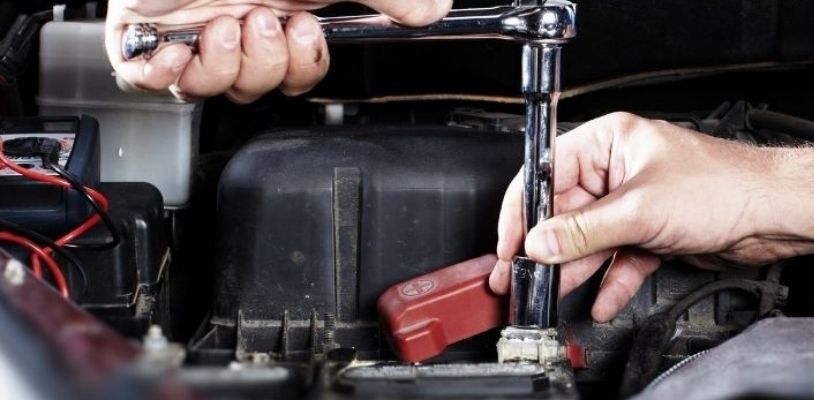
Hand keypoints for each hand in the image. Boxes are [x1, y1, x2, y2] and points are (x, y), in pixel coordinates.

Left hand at [105, 0, 451, 102]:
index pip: (297, 69)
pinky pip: (148, 82)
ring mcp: (189, 27)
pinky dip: (166, 75)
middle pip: (258, 88)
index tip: (305, 33)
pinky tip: (179, 50)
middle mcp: (236, 20)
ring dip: (223, 66)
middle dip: (266, 65)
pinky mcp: (141, 33)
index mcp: (280, 8)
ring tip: (223, 24)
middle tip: (263, 22)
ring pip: (211, 91)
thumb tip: (434, 10)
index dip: (304, 67)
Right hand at [490, 112, 792, 322]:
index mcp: (610, 142)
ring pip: (590, 240)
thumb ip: (585, 230)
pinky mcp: (650, 232)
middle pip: (566, 212)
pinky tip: (600, 302)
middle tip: (523, 276)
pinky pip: (618, 259)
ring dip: (575, 269)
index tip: (510, 241)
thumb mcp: (641, 208)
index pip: (547, 172)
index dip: (523, 209)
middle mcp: (618, 170)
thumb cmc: (725, 186)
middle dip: (548, 248)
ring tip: (552, 293)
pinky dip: (610, 281)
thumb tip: (542, 241)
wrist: (773, 214)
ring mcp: (633, 203)